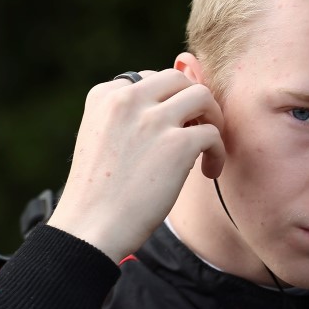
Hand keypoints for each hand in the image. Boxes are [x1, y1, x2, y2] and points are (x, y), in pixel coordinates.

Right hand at [49, 69, 224, 262]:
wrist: (90, 228)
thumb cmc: (96, 194)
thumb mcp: (99, 139)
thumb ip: (124, 119)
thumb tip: (170, 111)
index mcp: (103, 96)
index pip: (147, 79)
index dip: (164, 102)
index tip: (170, 126)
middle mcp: (127, 99)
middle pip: (177, 79)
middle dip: (192, 101)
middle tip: (196, 129)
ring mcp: (153, 120)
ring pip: (202, 96)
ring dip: (212, 118)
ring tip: (206, 146)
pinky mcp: (178, 144)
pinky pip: (213, 133)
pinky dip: (218, 152)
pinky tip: (208, 173)